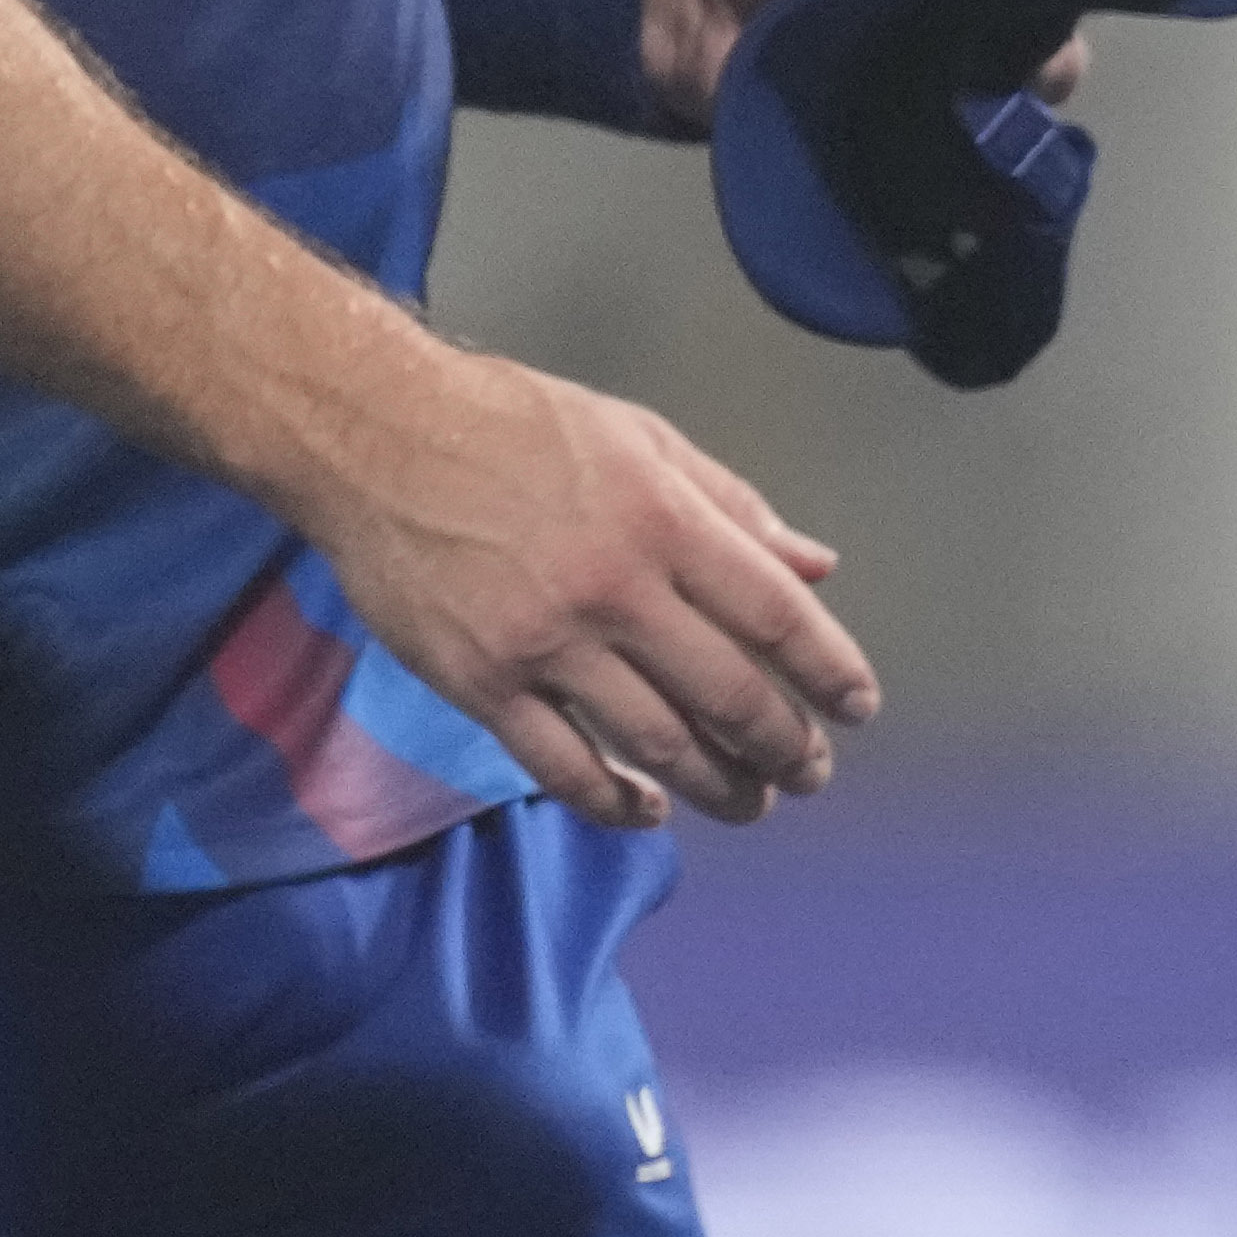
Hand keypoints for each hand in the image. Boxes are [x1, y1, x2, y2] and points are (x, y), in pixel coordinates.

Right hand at [297, 344, 879, 827]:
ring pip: (654, 740)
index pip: (774, 613)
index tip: (857, 705)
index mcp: (664, 519)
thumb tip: (815, 565)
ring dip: (714, 784)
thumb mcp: (643, 438)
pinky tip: (647, 811)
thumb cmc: (518, 426)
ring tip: (752, 803)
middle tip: (811, 771)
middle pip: (725, 691)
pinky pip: (560, 766)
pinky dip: (612, 801)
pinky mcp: (481, 684)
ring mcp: (545, 644)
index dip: (827, 669)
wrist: (379, 437)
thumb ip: (733, 507)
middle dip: (783, 744)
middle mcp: (615, 589)